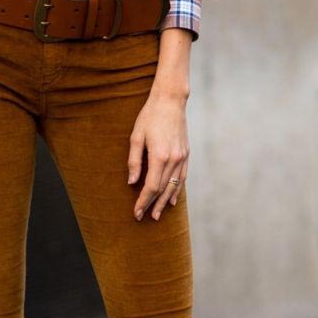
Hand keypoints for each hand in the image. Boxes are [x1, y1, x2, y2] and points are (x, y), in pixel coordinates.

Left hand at [127, 89, 189, 219]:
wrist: (170, 100)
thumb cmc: (150, 116)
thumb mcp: (136, 137)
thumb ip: (134, 161)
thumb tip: (132, 182)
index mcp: (159, 156)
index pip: (151, 187)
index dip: (143, 201)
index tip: (136, 212)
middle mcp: (173, 159)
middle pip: (163, 189)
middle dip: (153, 205)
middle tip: (144, 217)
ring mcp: (182, 157)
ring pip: (175, 185)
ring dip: (166, 201)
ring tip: (159, 214)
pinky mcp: (186, 153)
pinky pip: (183, 176)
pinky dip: (178, 189)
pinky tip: (173, 199)